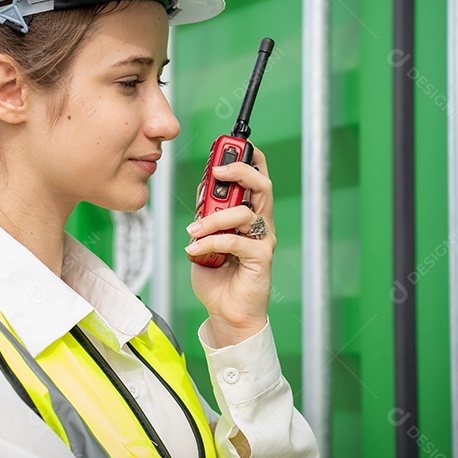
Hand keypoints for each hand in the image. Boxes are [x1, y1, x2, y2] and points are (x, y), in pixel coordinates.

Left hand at [185, 145, 275, 347]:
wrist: (227, 312)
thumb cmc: (218, 275)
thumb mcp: (205, 237)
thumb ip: (206, 215)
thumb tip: (202, 192)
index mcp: (249, 213)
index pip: (256, 177)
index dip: (248, 158)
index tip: (228, 146)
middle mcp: (260, 223)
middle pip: (262, 185)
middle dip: (240, 171)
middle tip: (217, 170)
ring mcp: (263, 240)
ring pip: (245, 212)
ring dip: (214, 216)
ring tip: (194, 228)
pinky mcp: (260, 258)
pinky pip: (235, 241)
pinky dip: (210, 242)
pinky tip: (195, 249)